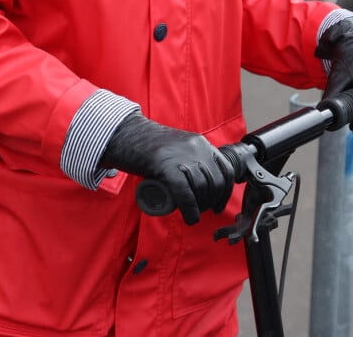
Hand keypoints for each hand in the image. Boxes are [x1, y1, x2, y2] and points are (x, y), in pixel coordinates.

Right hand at [101, 112, 233, 223]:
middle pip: (215, 181)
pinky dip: (190, 210)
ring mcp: (182, 157)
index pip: (226, 169)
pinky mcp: (168, 167)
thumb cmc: (148, 144)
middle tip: (202, 210)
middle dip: (213, 202)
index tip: (218, 204)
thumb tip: (201, 182)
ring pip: (202, 189)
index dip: (225, 191)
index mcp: (200, 142)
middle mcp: (196, 148)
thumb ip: (190, 158)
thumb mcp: (178, 147)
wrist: (126, 134)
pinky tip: (190, 218)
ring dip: (201, 208)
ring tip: (192, 214)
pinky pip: (186, 194)